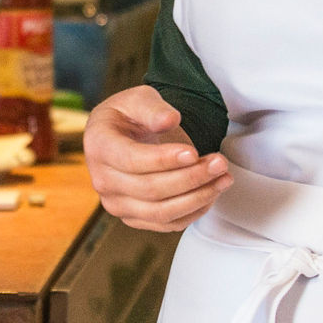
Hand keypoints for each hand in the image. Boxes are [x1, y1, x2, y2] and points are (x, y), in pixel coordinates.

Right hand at [83, 84, 231, 232]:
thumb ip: (153, 108)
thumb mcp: (139, 99)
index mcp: (99, 145)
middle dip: (191, 177)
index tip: (193, 152)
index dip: (164, 159)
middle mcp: (102, 180)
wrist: (124, 135)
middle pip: (150, 189)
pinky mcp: (134, 217)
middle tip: (220, 162)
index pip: (131, 159)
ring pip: (161, 212)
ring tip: (224, 178)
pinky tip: (212, 192)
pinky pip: (167, 223)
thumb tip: (169, 119)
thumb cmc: (131, 115)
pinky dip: (194, 211)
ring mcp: (117, 203)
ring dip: (198, 197)